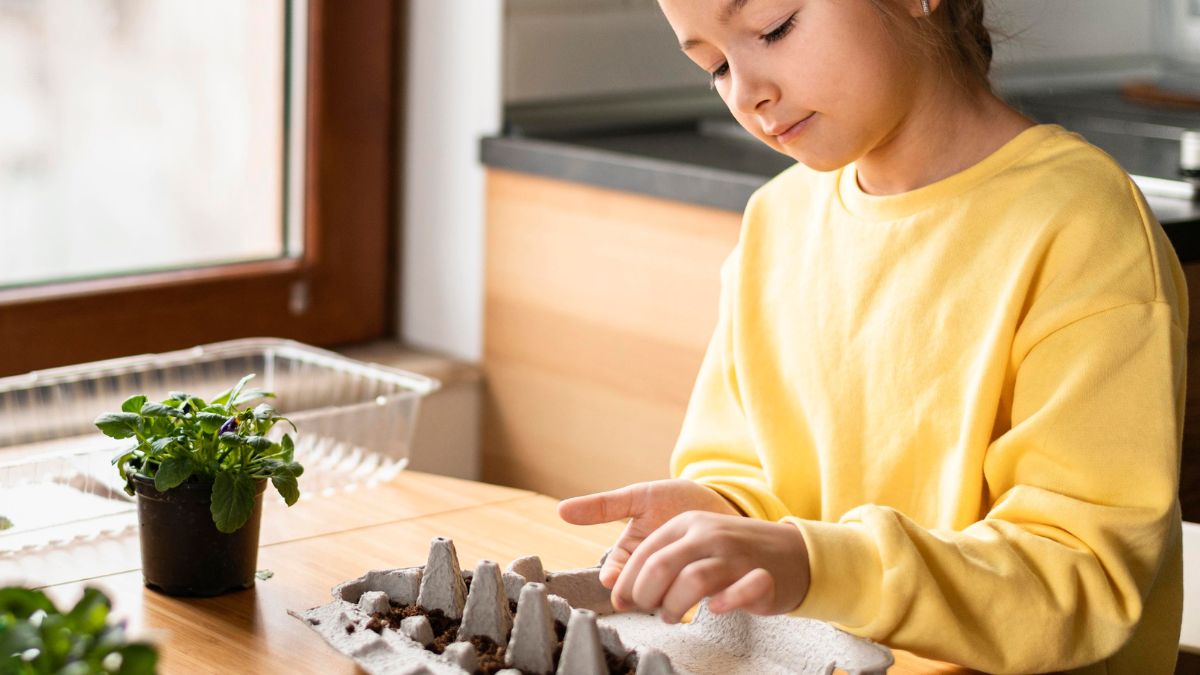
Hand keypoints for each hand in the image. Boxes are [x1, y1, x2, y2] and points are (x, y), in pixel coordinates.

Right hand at [557, 479, 739, 588]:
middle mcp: (649, 572)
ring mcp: (673, 581)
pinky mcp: (699, 588)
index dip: (614, 579)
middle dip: (638, 592)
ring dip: (663, 596)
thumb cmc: (676, 498)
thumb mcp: (639, 497)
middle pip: (634, 593)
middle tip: (644, 591)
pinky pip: (689, 600)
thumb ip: (604, 507)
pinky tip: (695, 591)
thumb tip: (561, 510)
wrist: (720, 501)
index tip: (611, 579)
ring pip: (659, 599)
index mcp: (630, 553)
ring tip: (672, 588)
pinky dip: (690, 596)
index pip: (614, 574)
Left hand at [609, 511, 809, 622]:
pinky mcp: (761, 577)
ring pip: (694, 579)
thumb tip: (619, 592)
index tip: (622, 602)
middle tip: (648, 609)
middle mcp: (709, 535)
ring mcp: (736, 555)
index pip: (645, 553)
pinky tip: (713, 610)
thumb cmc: (734, 554)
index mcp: (687, 523)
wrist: (794, 552)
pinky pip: (741, 590)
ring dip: (675, 604)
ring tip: (672, 615)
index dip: (628, 581)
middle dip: (645, 594)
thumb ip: (659, 561)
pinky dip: (724, 603)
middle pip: (661, 566)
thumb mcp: (694, 542)